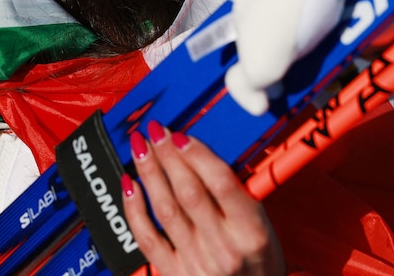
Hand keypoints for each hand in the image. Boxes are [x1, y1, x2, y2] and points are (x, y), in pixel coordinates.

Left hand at [122, 122, 283, 275]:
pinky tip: (130, 185)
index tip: (180, 135)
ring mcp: (197, 262)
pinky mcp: (174, 273)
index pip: (221, 184)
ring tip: (140, 147)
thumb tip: (199, 153)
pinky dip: (134, 209)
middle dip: (168, 156)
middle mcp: (224, 249)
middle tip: (155, 132)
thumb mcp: (263, 226)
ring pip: (165, 209)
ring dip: (149, 173)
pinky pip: (147, 238)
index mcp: (252, 233)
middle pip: (188, 192)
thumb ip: (235, 193)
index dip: (197, 155)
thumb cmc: (259, 261)